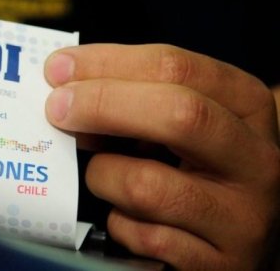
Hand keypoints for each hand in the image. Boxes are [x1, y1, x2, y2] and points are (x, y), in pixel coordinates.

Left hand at [44, 44, 279, 269]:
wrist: (236, 238)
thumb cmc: (195, 168)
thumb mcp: (180, 122)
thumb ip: (135, 97)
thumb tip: (65, 87)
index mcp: (246, 105)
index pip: (177, 67)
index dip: (108, 63)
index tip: (58, 68)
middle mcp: (257, 159)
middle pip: (178, 114)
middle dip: (102, 104)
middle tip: (56, 108)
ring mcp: (243, 217)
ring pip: (147, 185)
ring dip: (103, 175)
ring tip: (100, 174)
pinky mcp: (219, 265)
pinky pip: (143, 237)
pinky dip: (119, 222)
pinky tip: (123, 213)